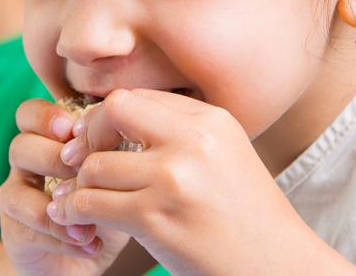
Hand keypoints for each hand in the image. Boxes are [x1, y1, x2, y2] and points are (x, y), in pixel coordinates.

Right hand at [0, 99, 129, 275]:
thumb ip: (114, 149)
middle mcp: (26, 165)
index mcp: (47, 140)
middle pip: (20, 146)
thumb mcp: (116, 172)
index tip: (73, 130)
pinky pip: (28, 229)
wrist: (93, 251)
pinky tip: (91, 242)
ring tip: (91, 216)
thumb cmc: (108, 201)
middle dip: (53, 156)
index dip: (45, 117)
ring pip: (15, 190)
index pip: (30, 114)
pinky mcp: (15, 232)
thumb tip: (129, 131)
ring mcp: (18, 198)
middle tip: (82, 171)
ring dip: (56, 201)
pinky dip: (63, 235)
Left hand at [48, 89, 355, 275]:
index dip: (107, 118)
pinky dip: (75, 210)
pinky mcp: (155, 218)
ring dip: (80, 184)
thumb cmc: (246, 216)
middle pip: (113, 110)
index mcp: (210, 120)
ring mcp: (173, 179)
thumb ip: (178, 132)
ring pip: (94, 165)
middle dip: (90, 135)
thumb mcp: (223, 155)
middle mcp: (193, 140)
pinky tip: (76, 218)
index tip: (98, 141)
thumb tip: (111, 116)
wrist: (280, 267)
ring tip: (81, 198)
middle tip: (81, 161)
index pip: (136, 97)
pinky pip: (91, 202)